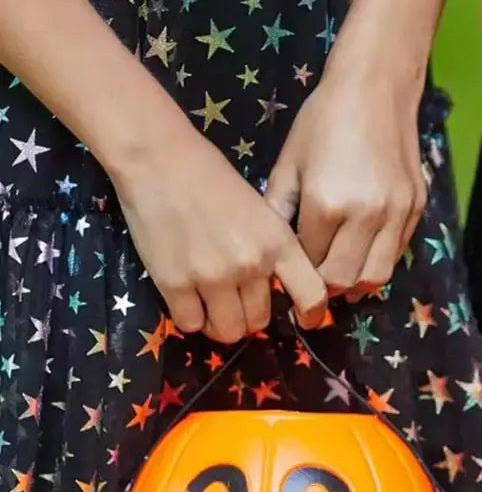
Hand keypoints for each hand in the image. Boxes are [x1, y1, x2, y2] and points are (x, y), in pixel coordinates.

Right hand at [114, 131, 327, 343]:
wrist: (159, 160)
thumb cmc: (213, 181)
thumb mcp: (262, 212)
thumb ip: (275, 250)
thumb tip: (281, 290)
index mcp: (279, 243)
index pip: (312, 296)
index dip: (311, 314)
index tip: (303, 319)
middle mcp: (251, 264)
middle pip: (259, 321)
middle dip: (249, 316)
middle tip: (235, 300)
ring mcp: (213, 276)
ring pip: (227, 331)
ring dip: (220, 324)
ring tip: (211, 304)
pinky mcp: (175, 283)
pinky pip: (190, 324)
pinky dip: (190, 317)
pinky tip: (187, 298)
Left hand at [265, 55, 426, 295]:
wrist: (376, 87)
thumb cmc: (323, 121)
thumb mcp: (288, 164)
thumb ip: (278, 212)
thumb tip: (270, 253)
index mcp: (325, 205)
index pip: (309, 265)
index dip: (298, 273)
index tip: (291, 273)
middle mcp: (365, 215)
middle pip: (344, 280)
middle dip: (325, 286)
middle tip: (314, 277)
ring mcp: (395, 214)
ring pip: (375, 277)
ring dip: (355, 282)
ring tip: (340, 270)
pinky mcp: (416, 208)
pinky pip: (396, 254)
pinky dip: (377, 260)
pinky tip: (362, 248)